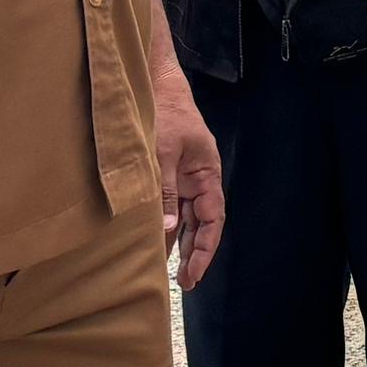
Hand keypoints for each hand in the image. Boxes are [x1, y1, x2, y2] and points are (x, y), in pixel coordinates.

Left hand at [151, 62, 226, 288]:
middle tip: (184, 282)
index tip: (195, 273)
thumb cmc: (166, 113)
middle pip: (202, 223)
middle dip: (195, 253)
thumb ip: (166, 191)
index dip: (206, 248)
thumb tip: (169, 230)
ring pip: (185, 218)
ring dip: (179, 242)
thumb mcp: (164, 152)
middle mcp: (198, 179)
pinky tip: (156, 243)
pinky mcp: (166, 174)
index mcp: (207, 173)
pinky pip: (169, 205)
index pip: (213, 218)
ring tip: (171, 271)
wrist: (153, 84)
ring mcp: (182, 177)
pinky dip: (164, 225)